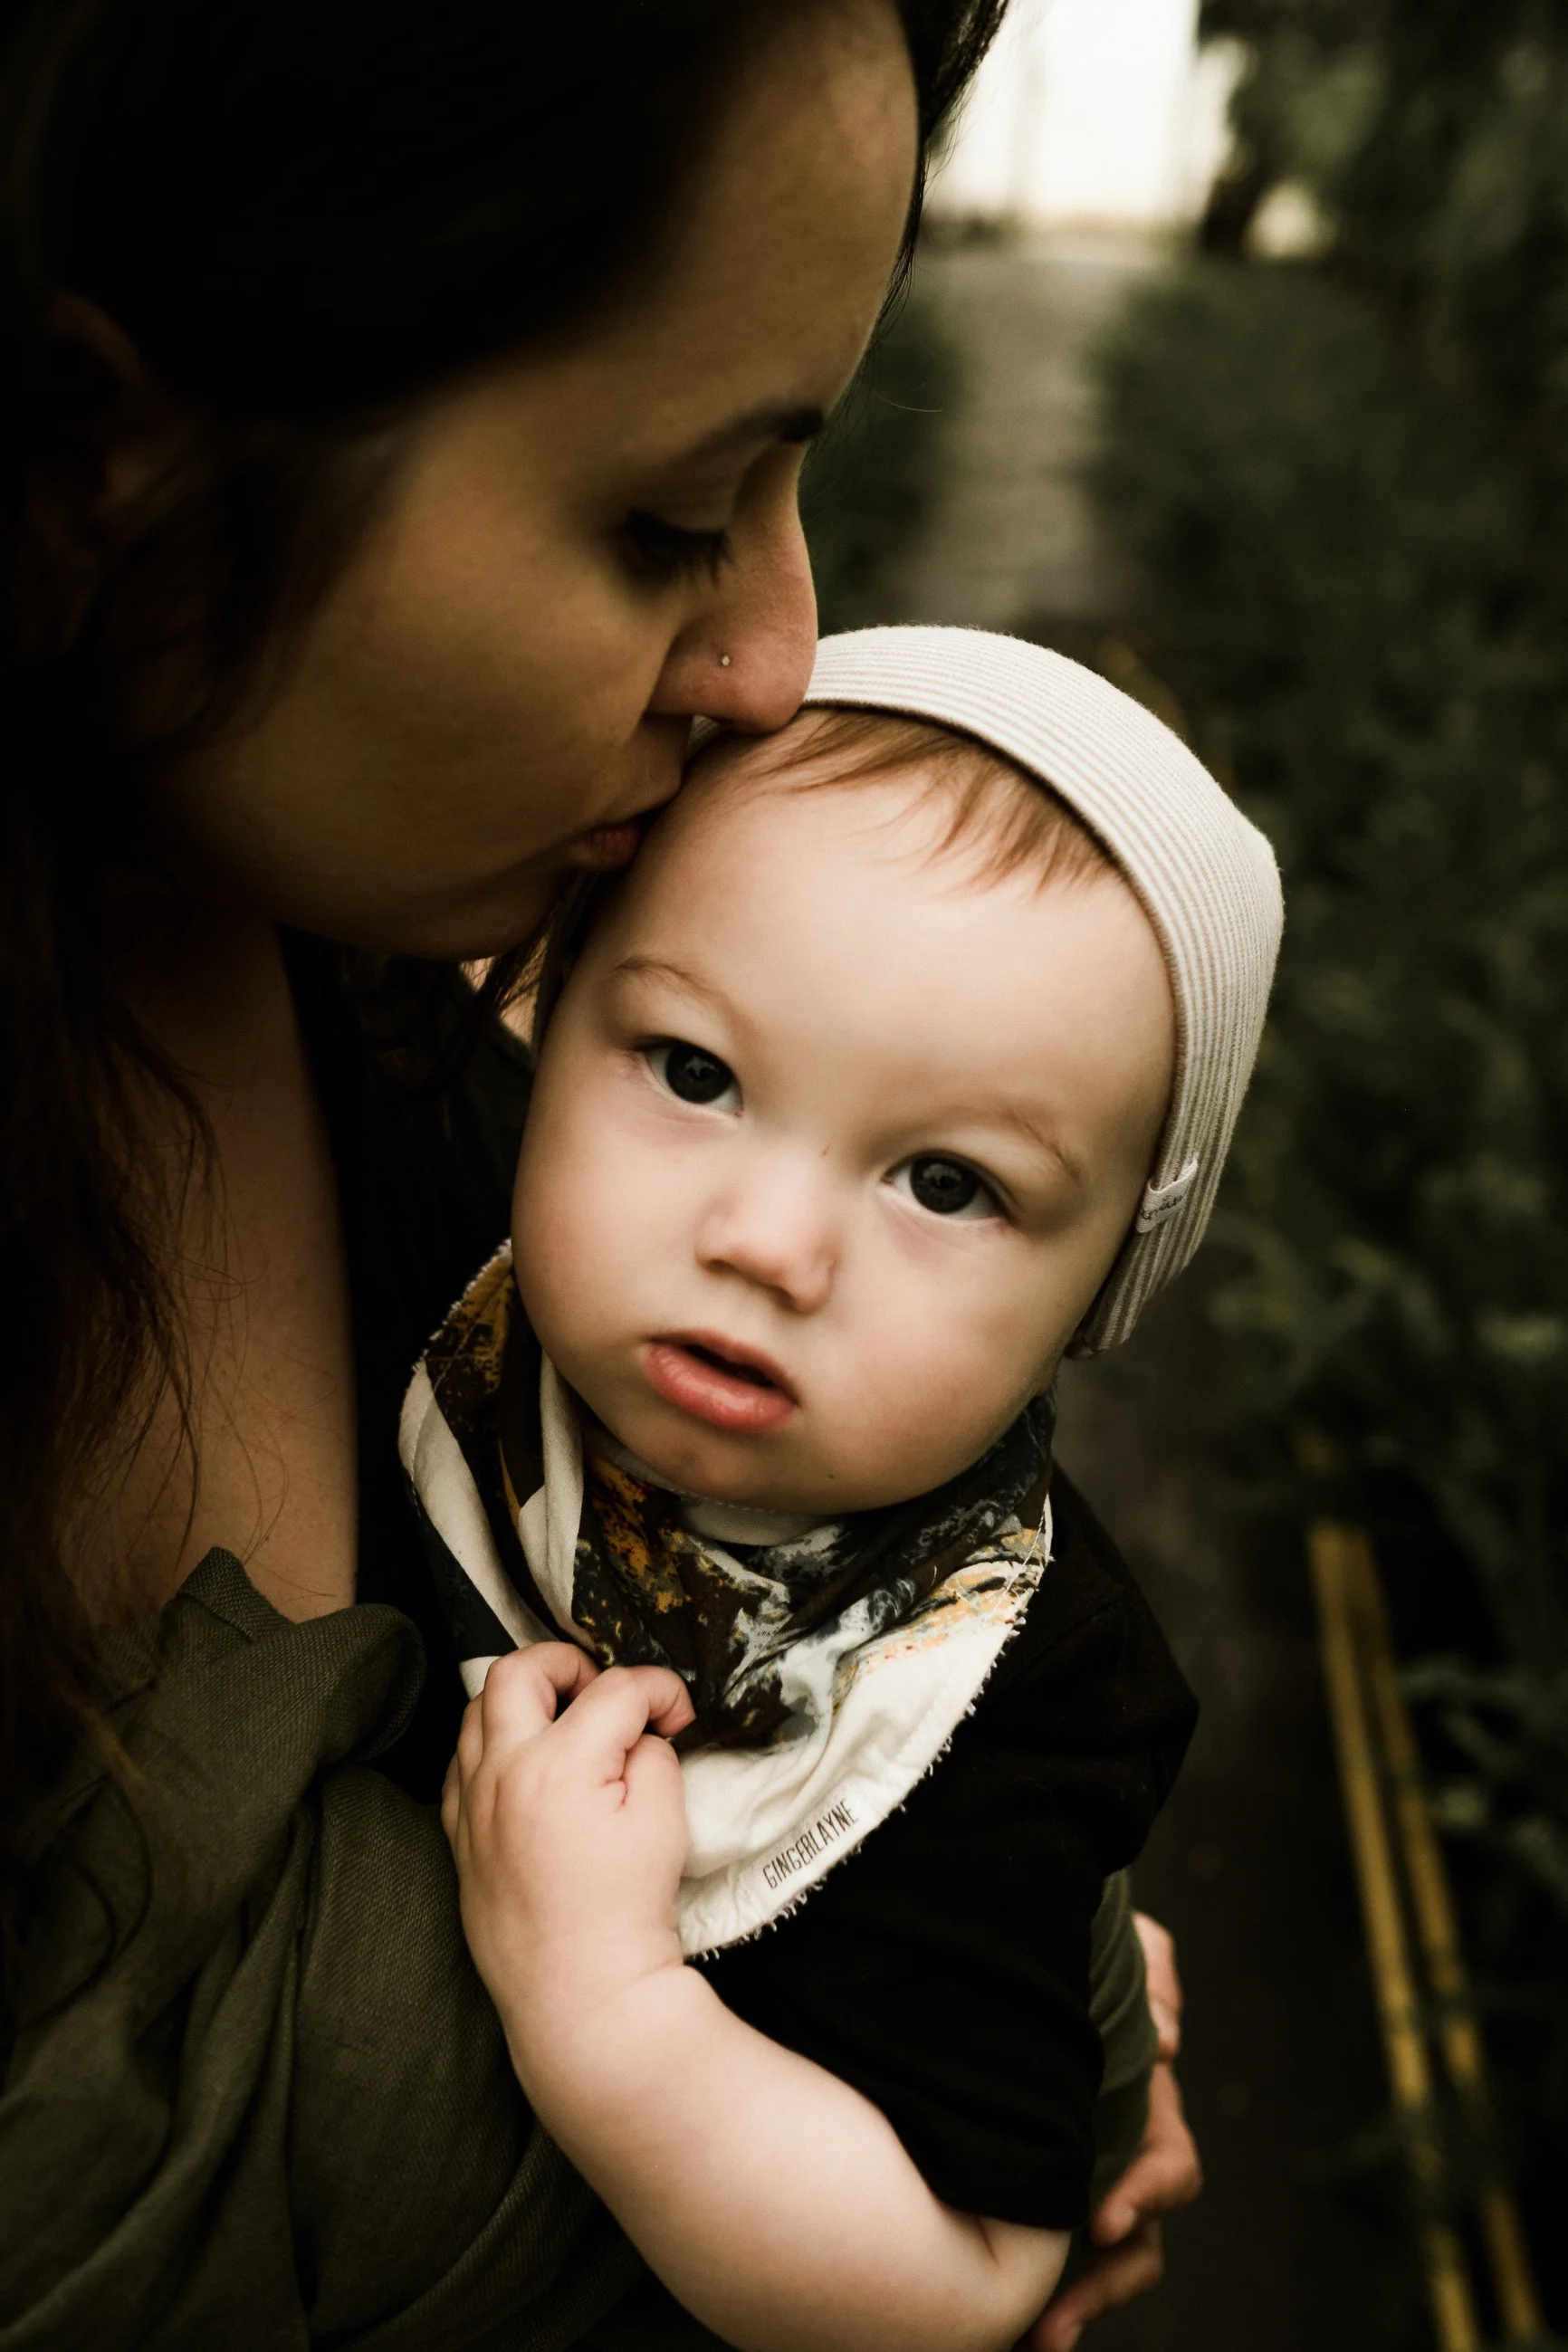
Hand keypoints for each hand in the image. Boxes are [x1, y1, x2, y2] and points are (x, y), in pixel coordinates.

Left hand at [442, 1643, 695, 2046]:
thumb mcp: (664, 1820)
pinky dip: (492, 1746)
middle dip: (568, 1663)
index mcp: (559, 1763)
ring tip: (566, 1723)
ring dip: (525, 1701)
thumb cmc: (626, 1912)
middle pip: (518, 1669)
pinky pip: (461, 1763)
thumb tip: (635, 1733)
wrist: (581, 1996)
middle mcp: (502, 1772)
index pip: (614, 1688)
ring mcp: (471, 1804)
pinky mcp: (458, 1836)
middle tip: (603, 1691)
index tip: (678, 1716)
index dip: (659, 1690)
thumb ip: (650, 1754)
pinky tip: (528, 1768)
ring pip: (477, 1710)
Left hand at [1021, 1912, 1201, 2351]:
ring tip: (1028, 2343)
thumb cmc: (1086, 1945)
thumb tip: (1167, 2039)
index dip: (1145, 2197)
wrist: (1013, 1944)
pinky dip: (1027, 2287)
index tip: (1102, 2222)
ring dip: (1065, 2307)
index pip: (1168, 2168)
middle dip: (1099, 2291)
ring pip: (1087, 2264)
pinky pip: (1036, 2248)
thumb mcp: (1128, 1943)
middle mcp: (1120, 2152)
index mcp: (1149, 2105)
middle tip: (1052, 2326)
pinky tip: (992, 2316)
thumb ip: (1155, 1975)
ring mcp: (1078, 2174)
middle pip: (1131, 2246)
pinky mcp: (1028, 2184)